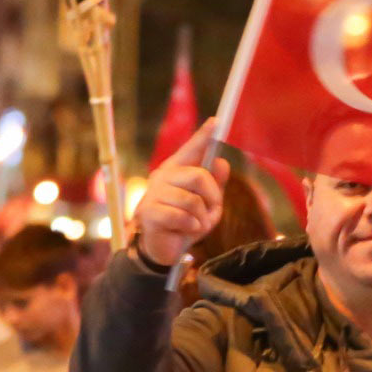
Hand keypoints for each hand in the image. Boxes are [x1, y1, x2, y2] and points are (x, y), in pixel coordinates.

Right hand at [132, 119, 230, 268]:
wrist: (164, 249)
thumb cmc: (185, 223)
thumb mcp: (206, 205)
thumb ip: (214, 185)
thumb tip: (222, 162)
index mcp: (176, 170)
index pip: (191, 150)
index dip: (203, 137)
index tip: (216, 122)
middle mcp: (163, 177)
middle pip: (199, 177)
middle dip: (213, 198)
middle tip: (212, 211)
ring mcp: (154, 194)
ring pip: (192, 201)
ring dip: (202, 218)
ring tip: (196, 225)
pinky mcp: (150, 213)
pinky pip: (182, 217)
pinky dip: (192, 228)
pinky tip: (186, 231)